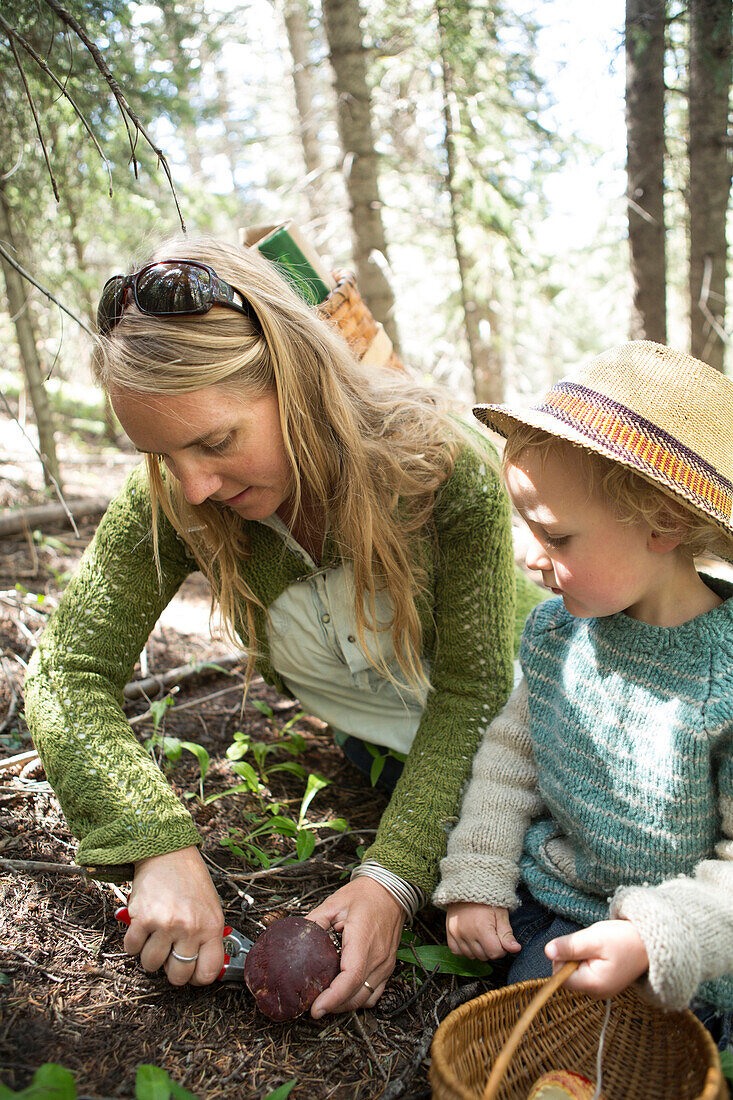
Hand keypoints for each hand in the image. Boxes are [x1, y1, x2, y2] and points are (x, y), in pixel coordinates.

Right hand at [123, 846, 224, 986]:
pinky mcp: (143, 919)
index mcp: (212, 926)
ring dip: (149, 954)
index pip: (207, 972)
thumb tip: (201, 967)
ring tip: (155, 935)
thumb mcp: (210, 907)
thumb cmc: (190, 880)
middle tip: (169, 954)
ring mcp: (166, 925)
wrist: (168, 852)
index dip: (196, 977)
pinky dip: (133, 942)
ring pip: (151, 965)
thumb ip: (207, 936)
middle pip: (177, 976)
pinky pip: (131, 949)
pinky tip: (141, 927)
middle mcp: (190, 928)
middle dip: (170, 970)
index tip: (190, 972)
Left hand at [305, 877, 405, 1016]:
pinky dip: (359, 999)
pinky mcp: (388, 967)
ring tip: (327, 1001)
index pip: (350, 977)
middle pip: (356, 995)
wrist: (391, 890)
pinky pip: (375, 994)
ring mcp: (385, 963)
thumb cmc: (366, 894)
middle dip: (333, 1006)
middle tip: (313, 1005)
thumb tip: (296, 939)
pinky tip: (345, 994)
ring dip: (346, 1005)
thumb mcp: (334, 903)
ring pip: (365, 998)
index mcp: (363, 939)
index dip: (332, 998)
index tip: (315, 1008)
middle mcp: (377, 956)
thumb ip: (314, 922)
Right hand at [445, 902, 520, 960]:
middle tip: (492, 934)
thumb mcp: (500, 914)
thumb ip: (507, 934)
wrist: (467, 885)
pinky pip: (457, 951)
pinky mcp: (449, 932)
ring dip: (478, 950)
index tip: (501, 938)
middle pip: (484, 956)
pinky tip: (470, 940)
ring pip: (471, 956)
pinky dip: (464, 949)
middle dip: (491, 949)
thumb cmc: (487, 899)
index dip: (502, 948)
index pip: (495, 953)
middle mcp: (467, 933)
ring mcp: (456, 933)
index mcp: (482, 928)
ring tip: (481, 935)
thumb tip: (516, 949)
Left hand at [545, 919, 648, 998]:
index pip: (559, 976)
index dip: (563, 957)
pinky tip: (604, 953)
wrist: (650, 943)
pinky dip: (590, 958)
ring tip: (600, 948)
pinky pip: (586, 970)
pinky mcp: (604, 983)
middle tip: (593, 945)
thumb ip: (569, 946)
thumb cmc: (623, 940)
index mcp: (592, 985)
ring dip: (582, 955)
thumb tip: (547, 951)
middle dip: (573, 955)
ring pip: (576, 970)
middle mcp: (596, 993)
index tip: (581, 946)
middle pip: (566, 974)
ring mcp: (601, 990)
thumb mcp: (594, 938)